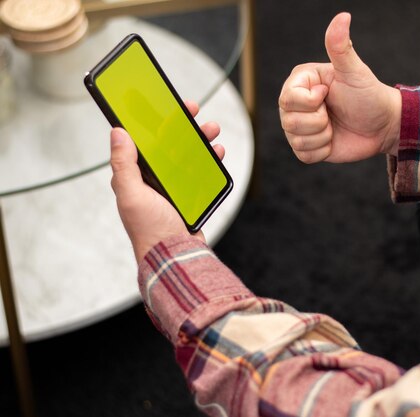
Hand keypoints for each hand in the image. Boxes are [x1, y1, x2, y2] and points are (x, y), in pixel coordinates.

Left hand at [110, 101, 223, 262]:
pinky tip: (217, 152)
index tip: (164, 103)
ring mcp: (174, 186)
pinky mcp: (192, 194)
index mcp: (136, 175)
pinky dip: (211, 159)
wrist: (175, 257)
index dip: (153, 119)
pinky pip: (202, 171)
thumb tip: (116, 132)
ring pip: (189, 153)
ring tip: (212, 131)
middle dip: (182, 124)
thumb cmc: (149, 230)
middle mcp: (154, 178)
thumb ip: (123, 164)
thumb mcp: (130, 194)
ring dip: (200, 138)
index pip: (143, 139)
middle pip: (169, 142)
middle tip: (193, 110)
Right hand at [279, 12, 401, 163]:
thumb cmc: (369, 95)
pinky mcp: (307, 147)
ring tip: (335, 126)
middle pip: (289, 121)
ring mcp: (300, 127)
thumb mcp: (355, 71)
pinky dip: (322, 151)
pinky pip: (303, 155)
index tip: (329, 94)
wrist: (382, 125)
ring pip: (296, 140)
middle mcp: (295, 104)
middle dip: (319, 122)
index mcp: (301, 82)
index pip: (288, 99)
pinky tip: (333, 139)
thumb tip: (342, 16)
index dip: (311, 102)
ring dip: (323, 136)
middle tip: (333, 112)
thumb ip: (341, 47)